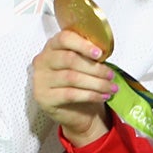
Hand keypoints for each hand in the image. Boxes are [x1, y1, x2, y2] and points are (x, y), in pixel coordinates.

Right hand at [30, 28, 117, 147]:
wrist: (76, 113)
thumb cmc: (80, 85)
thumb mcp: (83, 66)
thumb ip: (88, 56)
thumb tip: (103, 52)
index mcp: (51, 47)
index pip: (63, 39)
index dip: (82, 44)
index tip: (100, 53)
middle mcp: (42, 61)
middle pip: (69, 59)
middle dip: (94, 68)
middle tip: (111, 75)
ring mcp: (41, 79)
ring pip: (72, 77)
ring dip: (96, 83)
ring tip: (112, 88)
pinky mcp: (44, 97)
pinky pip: (71, 94)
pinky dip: (91, 95)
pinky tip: (103, 96)